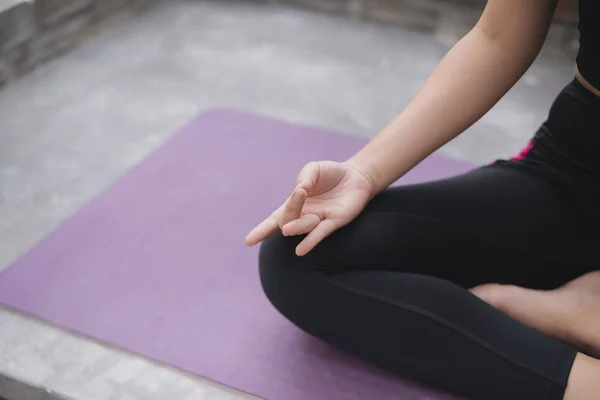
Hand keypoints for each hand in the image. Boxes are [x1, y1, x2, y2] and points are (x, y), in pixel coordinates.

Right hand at [245, 160, 376, 255]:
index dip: (262, 230)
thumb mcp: (313, 169)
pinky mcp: (335, 222)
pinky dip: (310, 241)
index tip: (248, 241)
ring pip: (304, 226)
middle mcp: (305, 216)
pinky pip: (320, 233)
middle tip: (299, 193)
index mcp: (295, 205)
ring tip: (288, 228)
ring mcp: (319, 220)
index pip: (274, 220)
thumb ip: (305, 177)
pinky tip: (300, 251)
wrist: (356, 176)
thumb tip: (300, 189)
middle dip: (291, 209)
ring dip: (298, 225)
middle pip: (289, 220)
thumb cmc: (330, 174)